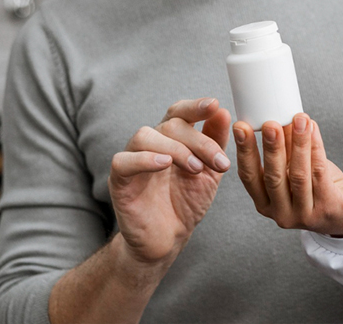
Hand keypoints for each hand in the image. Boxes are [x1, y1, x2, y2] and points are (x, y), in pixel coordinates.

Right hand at [108, 97, 231, 266]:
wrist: (169, 238)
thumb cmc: (186, 202)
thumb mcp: (209, 171)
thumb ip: (215, 142)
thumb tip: (224, 112)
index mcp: (171, 138)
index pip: (180, 113)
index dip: (196, 106)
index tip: (214, 104)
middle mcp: (151, 144)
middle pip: (170, 124)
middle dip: (199, 141)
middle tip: (218, 163)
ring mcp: (132, 160)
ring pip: (145, 136)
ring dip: (175, 149)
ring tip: (195, 169)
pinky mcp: (118, 181)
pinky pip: (123, 161)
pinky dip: (144, 159)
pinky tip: (164, 165)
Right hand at [233, 113, 342, 237]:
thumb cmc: (316, 188)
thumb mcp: (293, 170)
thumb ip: (284, 150)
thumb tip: (277, 115)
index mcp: (265, 203)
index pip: (249, 177)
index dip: (244, 151)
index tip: (241, 127)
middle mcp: (281, 213)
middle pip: (273, 177)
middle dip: (271, 148)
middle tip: (270, 124)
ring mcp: (304, 215)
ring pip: (298, 175)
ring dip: (298, 144)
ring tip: (299, 119)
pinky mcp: (327, 209)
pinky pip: (320, 174)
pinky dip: (316, 149)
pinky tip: (314, 131)